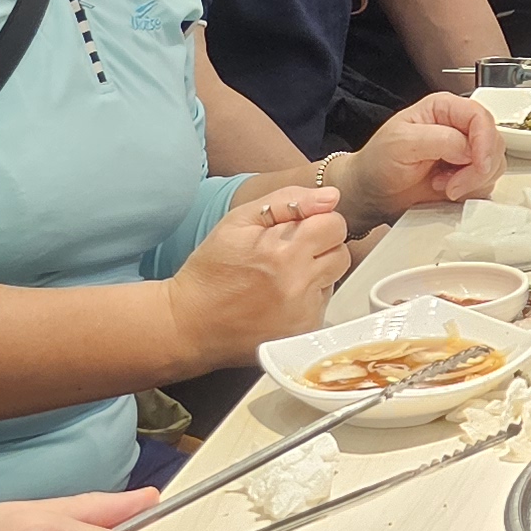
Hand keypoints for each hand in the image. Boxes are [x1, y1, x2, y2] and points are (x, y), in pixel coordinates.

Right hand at [167, 184, 348, 369]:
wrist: (189, 324)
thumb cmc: (211, 271)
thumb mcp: (238, 221)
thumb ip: (289, 201)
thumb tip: (331, 197)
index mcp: (284, 251)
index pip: (335, 224)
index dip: (316, 222)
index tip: (295, 230)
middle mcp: (299, 284)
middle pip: (341, 252)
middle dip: (320, 247)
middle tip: (287, 253)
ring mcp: (303, 313)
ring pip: (334, 278)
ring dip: (316, 273)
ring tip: (281, 277)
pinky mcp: (303, 333)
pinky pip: (322, 305)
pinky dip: (308, 298)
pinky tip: (280, 298)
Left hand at [344, 91, 503, 228]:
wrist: (371, 193)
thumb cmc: (378, 162)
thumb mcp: (401, 142)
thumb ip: (439, 139)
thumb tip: (469, 148)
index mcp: (444, 108)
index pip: (480, 117)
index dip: (485, 141)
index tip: (478, 164)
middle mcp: (459, 127)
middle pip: (494, 142)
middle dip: (478, 168)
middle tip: (452, 185)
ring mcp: (465, 152)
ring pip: (494, 164)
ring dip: (473, 182)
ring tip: (444, 186)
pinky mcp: (467, 176)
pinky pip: (486, 183)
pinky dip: (471, 192)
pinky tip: (447, 191)